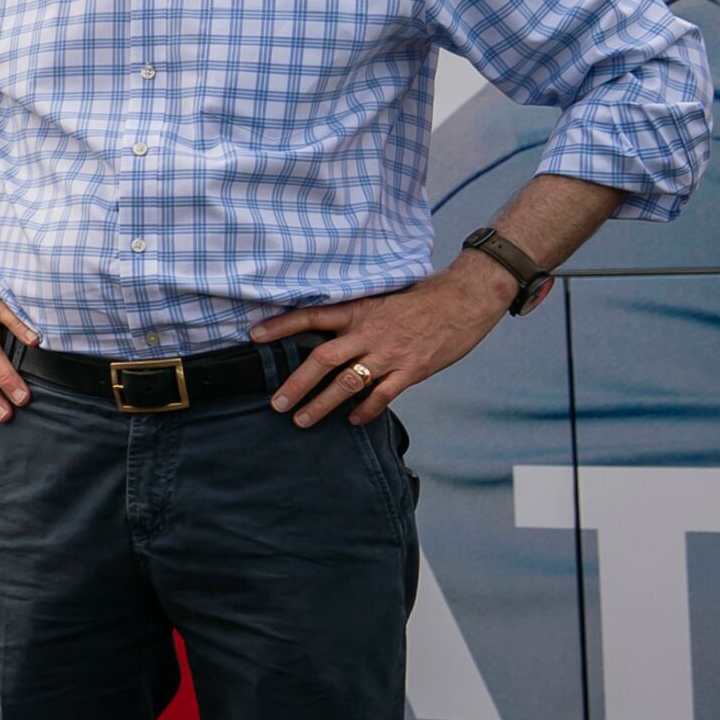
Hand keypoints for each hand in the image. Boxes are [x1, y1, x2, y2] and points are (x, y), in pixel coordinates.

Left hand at [254, 259, 505, 427]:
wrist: (465, 299)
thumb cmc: (422, 299)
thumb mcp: (382, 300)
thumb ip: (356, 318)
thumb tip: (329, 332)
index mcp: (358, 311)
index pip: (310, 316)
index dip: (280, 325)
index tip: (254, 336)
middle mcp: (368, 332)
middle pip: (322, 359)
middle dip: (295, 384)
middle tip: (276, 404)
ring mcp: (390, 353)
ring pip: (348, 382)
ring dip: (322, 404)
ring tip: (302, 420)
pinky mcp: (412, 369)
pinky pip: (382, 395)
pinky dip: (365, 410)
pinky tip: (352, 421)